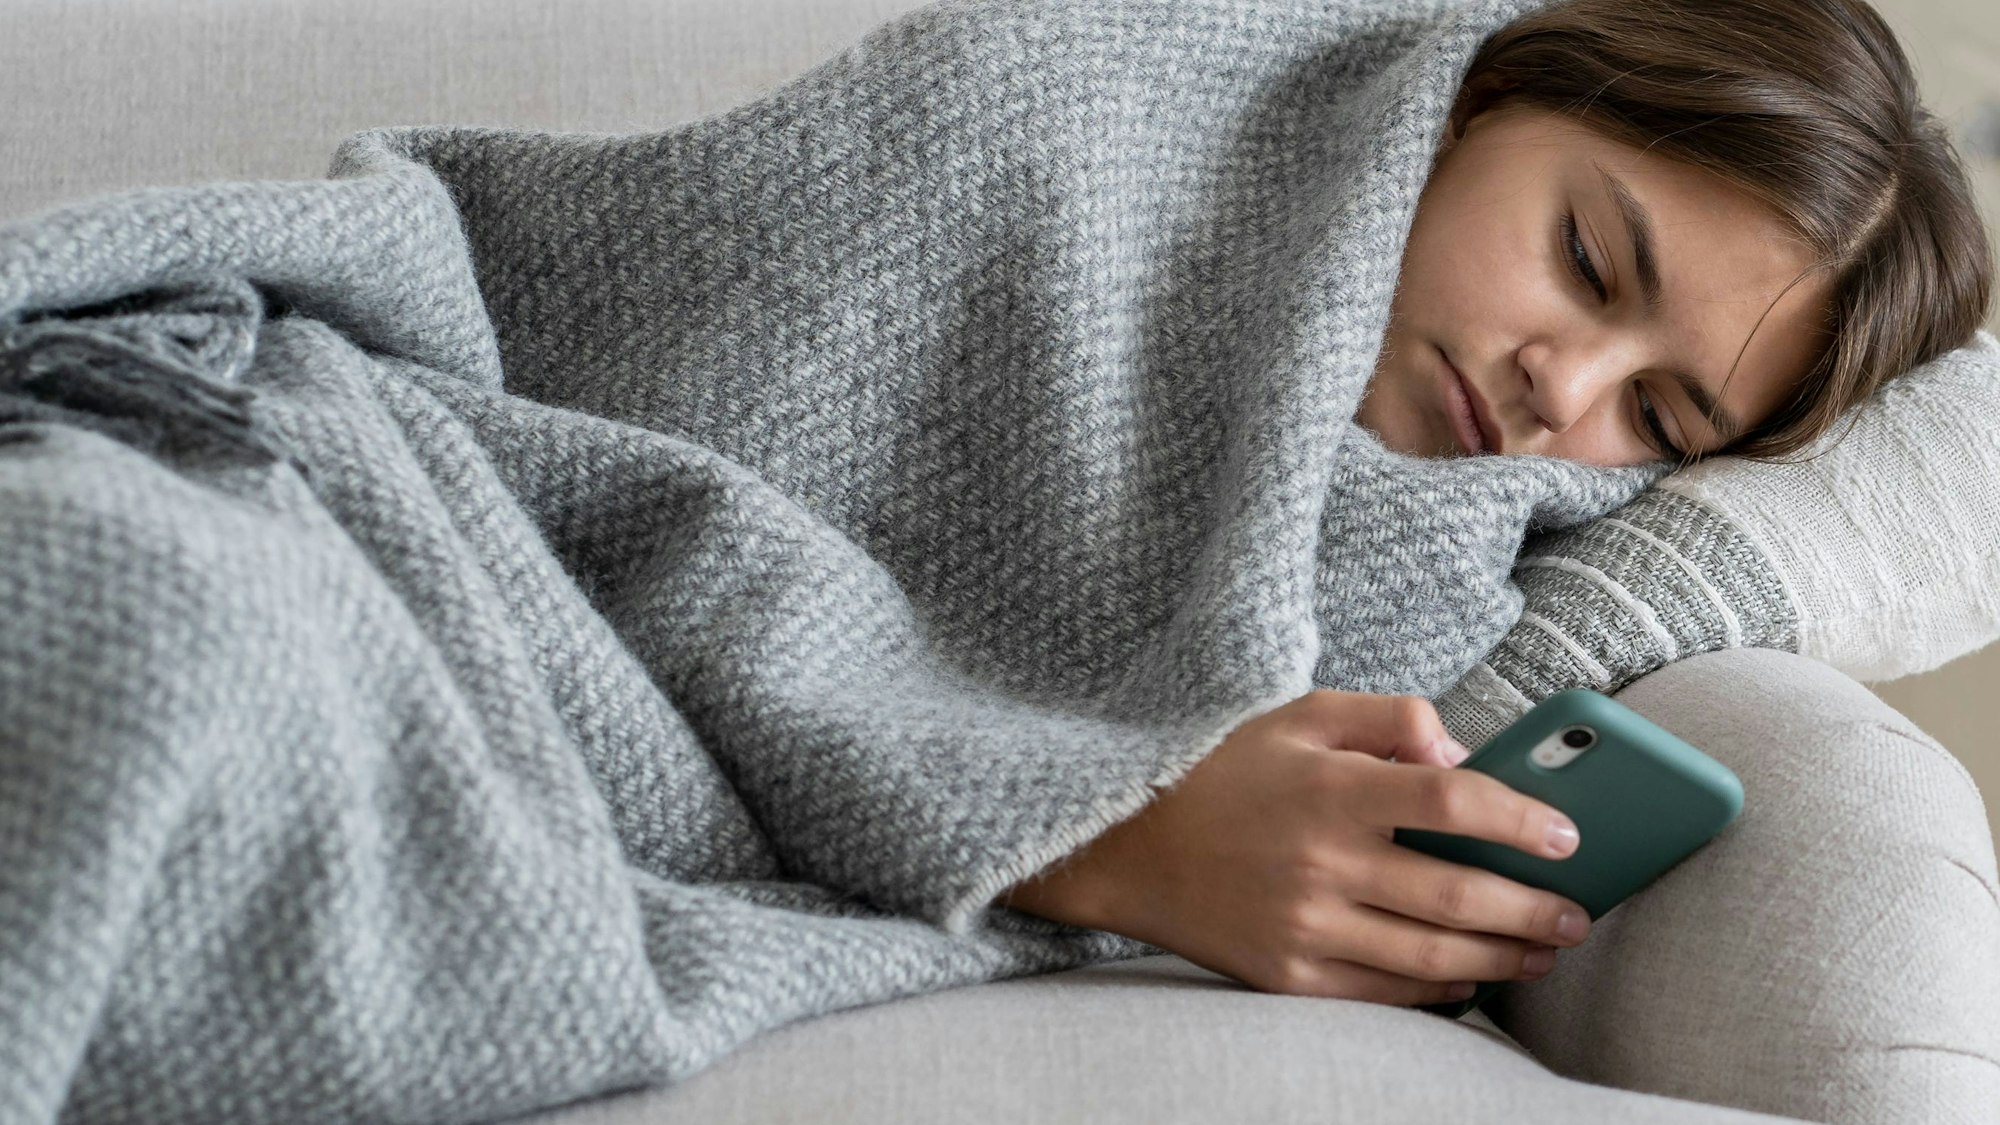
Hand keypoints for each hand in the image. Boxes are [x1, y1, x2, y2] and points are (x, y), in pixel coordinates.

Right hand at [999, 690, 1591, 1006]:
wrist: (1123, 844)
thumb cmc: (1220, 771)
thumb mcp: (1297, 716)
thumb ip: (1386, 718)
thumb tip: (1463, 752)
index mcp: (1330, 788)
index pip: (1452, 801)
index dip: (1520, 819)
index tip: (1565, 835)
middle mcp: (1322, 861)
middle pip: (1456, 891)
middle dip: (1532, 907)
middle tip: (1578, 912)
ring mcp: (1305, 924)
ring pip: (1431, 954)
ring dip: (1503, 957)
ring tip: (1544, 950)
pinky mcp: (1288, 973)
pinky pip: (1383, 993)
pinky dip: (1440, 992)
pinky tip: (1475, 980)